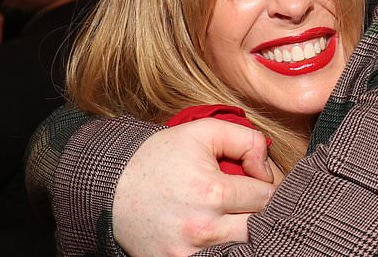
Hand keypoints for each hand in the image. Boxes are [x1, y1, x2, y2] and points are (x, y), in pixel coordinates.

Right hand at [113, 119, 275, 256]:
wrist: (110, 187)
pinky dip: (223, 246)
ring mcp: (191, 253)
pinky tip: (216, 229)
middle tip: (249, 199)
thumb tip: (266, 170)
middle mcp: (204, 227)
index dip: (267, 185)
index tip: (255, 181)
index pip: (267, 196)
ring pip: (244, 246)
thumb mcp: (202, 132)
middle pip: (261, 226)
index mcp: (212, 191)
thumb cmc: (159, 157)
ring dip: (244, 230)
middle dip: (261, 210)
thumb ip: (246, 139)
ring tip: (233, 214)